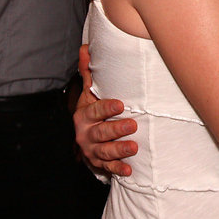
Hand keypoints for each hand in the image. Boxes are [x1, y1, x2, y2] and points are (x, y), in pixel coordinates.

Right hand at [73, 44, 137, 176]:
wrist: (86, 136)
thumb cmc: (93, 110)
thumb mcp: (89, 93)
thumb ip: (89, 72)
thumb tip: (85, 48)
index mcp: (84, 115)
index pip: (95, 111)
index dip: (106, 108)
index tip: (120, 105)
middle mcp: (86, 133)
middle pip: (100, 132)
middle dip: (116, 129)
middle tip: (133, 125)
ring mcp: (92, 149)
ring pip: (104, 151)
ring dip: (119, 150)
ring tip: (134, 148)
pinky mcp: (99, 162)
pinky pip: (108, 167)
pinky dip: (117, 169)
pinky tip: (128, 170)